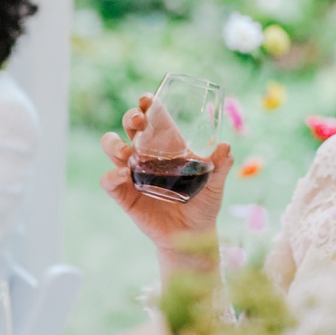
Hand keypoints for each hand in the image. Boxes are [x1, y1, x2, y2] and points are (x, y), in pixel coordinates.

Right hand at [100, 94, 233, 268]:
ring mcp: (134, 174)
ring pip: (112, 149)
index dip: (147, 106)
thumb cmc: (204, 205)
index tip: (147, 99)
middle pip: (131, 128)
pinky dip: (112, 175)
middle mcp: (149, 157)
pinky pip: (109, 181)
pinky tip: (124, 175)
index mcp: (170, 148)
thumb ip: (220, 167)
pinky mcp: (125, 195)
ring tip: (127, 152)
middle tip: (138, 120)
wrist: (193, 235)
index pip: (154, 120)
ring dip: (114, 144)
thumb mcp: (215, 185)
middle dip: (130, 118)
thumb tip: (226, 147)